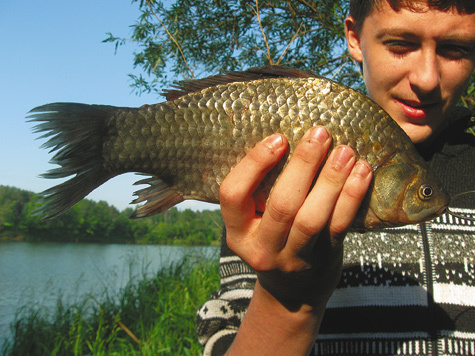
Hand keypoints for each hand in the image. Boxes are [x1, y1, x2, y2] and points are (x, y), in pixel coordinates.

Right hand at [220, 126, 372, 308]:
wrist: (291, 293)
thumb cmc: (272, 241)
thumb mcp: (253, 223)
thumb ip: (260, 191)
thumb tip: (286, 138)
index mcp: (237, 232)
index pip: (232, 195)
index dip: (253, 164)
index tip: (278, 138)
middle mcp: (261, 248)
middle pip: (281, 204)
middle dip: (303, 165)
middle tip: (320, 133)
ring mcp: (293, 257)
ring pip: (312, 217)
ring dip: (331, 180)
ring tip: (345, 150)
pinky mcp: (323, 259)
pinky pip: (338, 226)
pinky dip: (352, 196)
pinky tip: (362, 172)